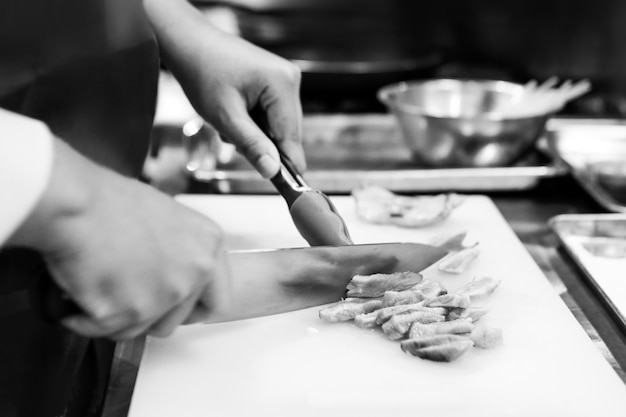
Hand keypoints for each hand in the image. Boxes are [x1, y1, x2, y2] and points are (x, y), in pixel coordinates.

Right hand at [9, 139, 230, 339]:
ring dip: (116, 317)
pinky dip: (85, 319)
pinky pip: (103, 330)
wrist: (75, 202)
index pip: (218, 300)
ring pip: (138, 330)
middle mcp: (194, 274)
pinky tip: (77, 292)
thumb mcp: (166, 218)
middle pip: (174, 322)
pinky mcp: (126, 313)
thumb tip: (168, 274)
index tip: (176, 310)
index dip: (193, 310)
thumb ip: (180, 252)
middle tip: (124, 294)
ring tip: (98, 283)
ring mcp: (163, 296)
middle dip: (148, 315)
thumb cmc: (110, 201)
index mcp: (209, 246)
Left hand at [145, 0, 305, 177]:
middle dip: (262, 142)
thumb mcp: (225, 116)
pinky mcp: (275, 80)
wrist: (188, 43)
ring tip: (229, 119)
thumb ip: (252, 145)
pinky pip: (272, 114)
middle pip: (287, 132)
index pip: (292, 137)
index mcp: (282, 84)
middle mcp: (290, 78)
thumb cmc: (202, 73)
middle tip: (232, 137)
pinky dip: (253, 121)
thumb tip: (273, 171)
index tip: (286, 189)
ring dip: (255, 132)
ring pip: (278, 126)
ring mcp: (284, 78)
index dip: (286, 164)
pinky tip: (235, 111)